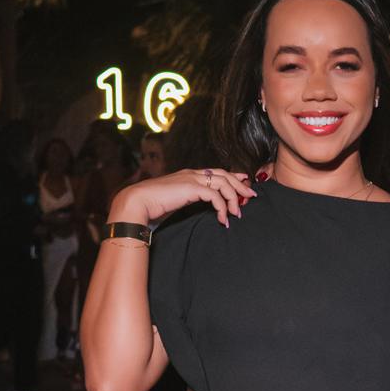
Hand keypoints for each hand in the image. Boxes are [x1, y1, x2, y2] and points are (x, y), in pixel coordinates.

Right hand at [108, 168, 256, 229]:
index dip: (232, 176)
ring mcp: (192, 178)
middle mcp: (192, 173)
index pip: (215, 172)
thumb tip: (200, 208)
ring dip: (233, 198)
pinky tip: (222, 219)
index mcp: (189, 175)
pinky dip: (222, 207)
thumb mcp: (176, 201)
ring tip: (237, 213)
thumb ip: (189, 201)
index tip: (244, 182)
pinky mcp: (191, 187)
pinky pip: (215, 196)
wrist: (138, 202)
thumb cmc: (153, 205)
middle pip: (223, 174)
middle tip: (251, 196)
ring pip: (222, 183)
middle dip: (239, 185)